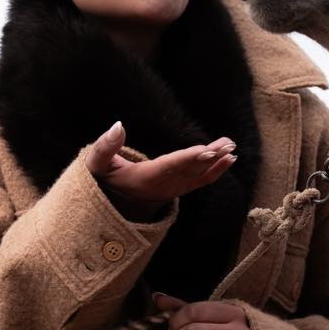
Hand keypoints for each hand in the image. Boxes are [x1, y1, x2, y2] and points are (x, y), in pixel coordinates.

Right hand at [84, 121, 236, 206]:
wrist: (109, 204)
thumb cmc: (103, 180)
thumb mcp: (96, 164)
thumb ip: (105, 146)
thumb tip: (118, 125)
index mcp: (143, 179)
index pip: (169, 166)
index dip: (187, 159)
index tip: (205, 151)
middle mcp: (161, 187)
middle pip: (188, 171)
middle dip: (208, 158)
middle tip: (226, 146)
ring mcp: (171, 190)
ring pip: (197, 176)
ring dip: (216, 163)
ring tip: (231, 149)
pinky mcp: (177, 190)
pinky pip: (199, 182)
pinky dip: (215, 172)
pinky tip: (229, 160)